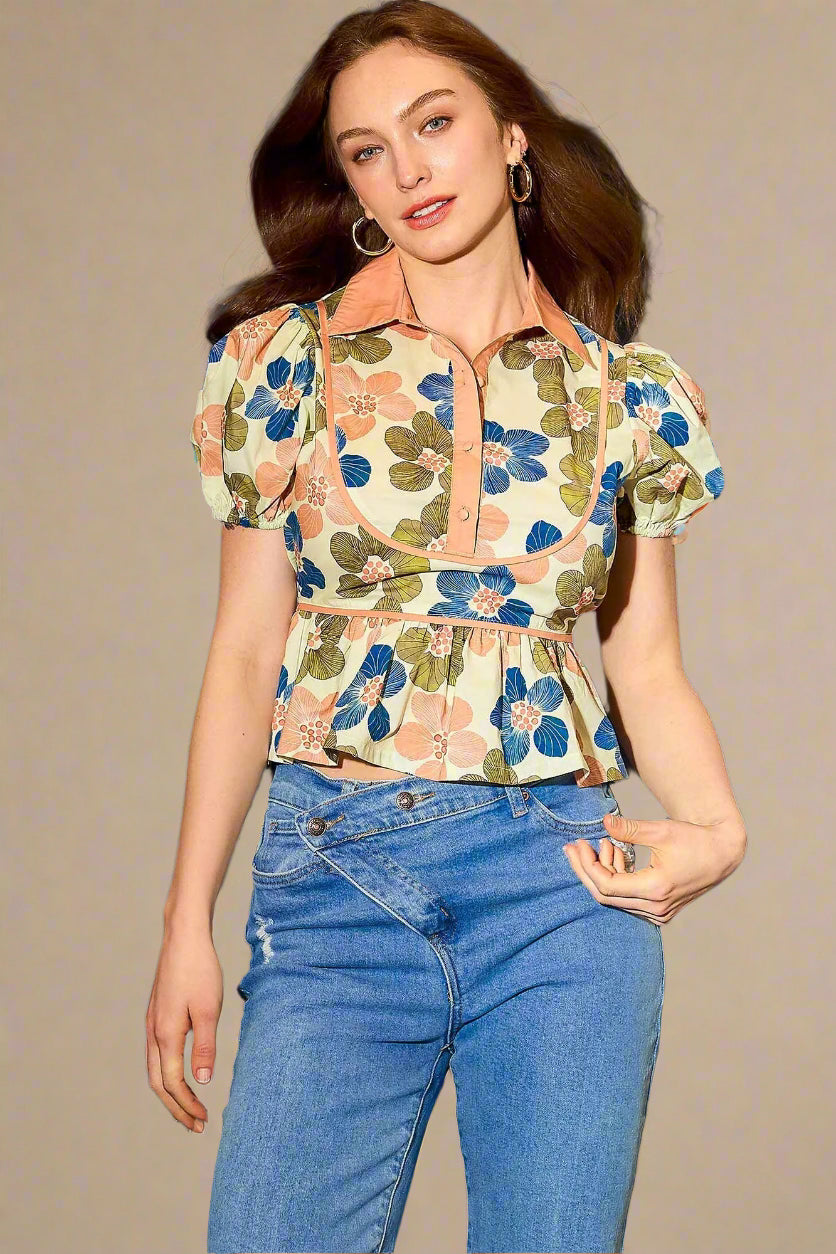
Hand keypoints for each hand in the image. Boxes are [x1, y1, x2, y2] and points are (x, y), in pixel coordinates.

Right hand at [145, 924, 222, 1132]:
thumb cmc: (199, 969)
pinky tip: (181, 1074)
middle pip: (158, 1083)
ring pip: (155, 1069)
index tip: (204, 1121)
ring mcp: (152, 1022)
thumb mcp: (209, 1009)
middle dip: (176, 1107)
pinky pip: (157, 1054)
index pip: (173, 1083)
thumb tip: (202, 1082)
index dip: (187, 1105)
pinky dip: (167, 1073)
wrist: (183, 936)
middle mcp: (153, 1032)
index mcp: (165, 1034)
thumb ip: (204, 1047)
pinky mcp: (157, 1013)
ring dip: (171, 1092)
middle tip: (196, 1125)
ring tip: (189, 1107)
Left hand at [562, 810, 746, 924]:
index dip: (587, 865)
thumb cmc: (695, 839)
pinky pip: (627, 898)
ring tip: (603, 843)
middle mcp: (656, 907)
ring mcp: (659, 912)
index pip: (607, 885)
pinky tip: (616, 854)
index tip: (578, 844)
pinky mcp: (660, 910)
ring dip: (603, 871)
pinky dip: (618, 876)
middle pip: (605, 895)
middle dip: (586, 870)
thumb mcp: (661, 830)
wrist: (721, 853)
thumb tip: (604, 822)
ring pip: (615, 898)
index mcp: (656, 889)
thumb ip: (630, 829)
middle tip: (573, 847)